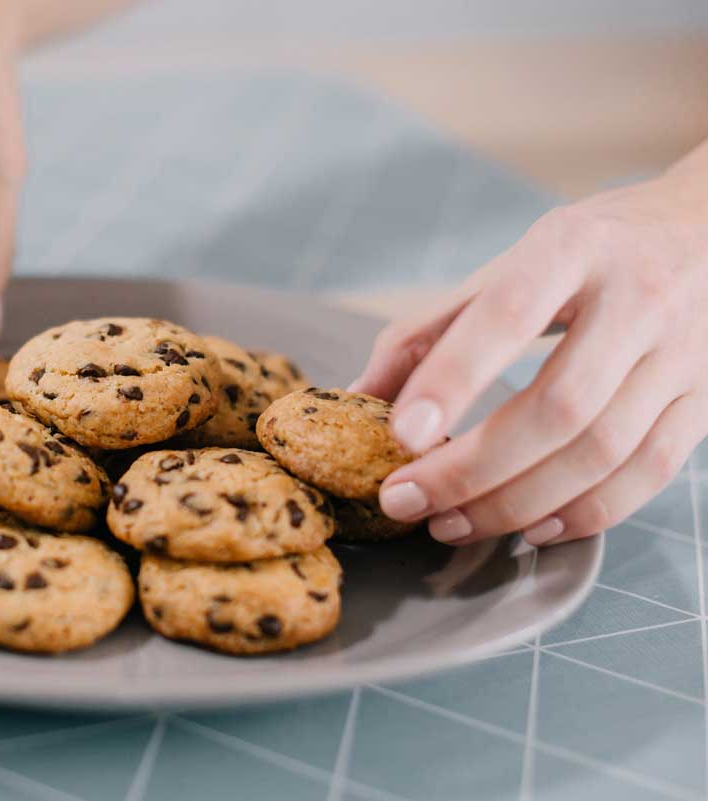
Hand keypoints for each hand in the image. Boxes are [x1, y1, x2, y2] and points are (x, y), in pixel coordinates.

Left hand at [351, 158, 707, 547]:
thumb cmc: (594, 248)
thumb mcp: (513, 260)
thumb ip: (435, 325)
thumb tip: (360, 394)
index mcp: (573, 248)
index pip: (509, 316)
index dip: (452, 379)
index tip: (399, 434)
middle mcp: (639, 297)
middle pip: (557, 407)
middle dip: (472, 469)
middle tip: (406, 499)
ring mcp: (683, 353)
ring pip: (601, 452)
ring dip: (516, 503)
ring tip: (450, 523)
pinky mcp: (706, 398)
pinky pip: (649, 473)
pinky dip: (585, 514)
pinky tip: (529, 527)